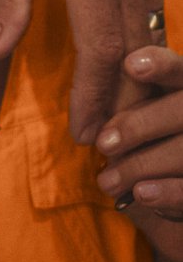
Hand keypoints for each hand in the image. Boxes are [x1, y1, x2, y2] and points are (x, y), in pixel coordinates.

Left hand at [0, 0, 163, 141]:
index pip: (102, 54)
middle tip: (105, 148)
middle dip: (121, 104)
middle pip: (134, 54)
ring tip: (118, 118)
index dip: (94, 100)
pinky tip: (133, 64)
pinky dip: (145, 45)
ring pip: (150, 33)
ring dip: (137, 79)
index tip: (83, 137)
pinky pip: (155, 7)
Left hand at [95, 48, 182, 261]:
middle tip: (103, 145)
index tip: (130, 64)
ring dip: (141, 166)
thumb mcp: (137, 123)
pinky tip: (141, 194)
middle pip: (181, 110)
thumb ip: (124, 108)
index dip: (159, 65)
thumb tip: (87, 116)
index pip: (179, 70)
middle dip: (137, 125)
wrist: (175, 198)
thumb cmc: (150, 149)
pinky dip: (167, 191)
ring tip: (107, 182)